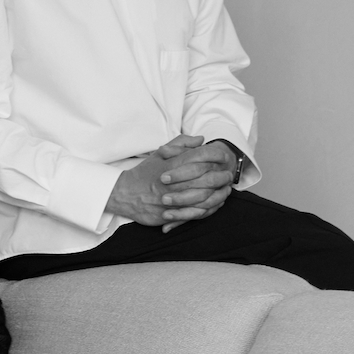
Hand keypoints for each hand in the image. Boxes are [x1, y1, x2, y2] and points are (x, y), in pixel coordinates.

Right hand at [107, 136, 235, 228]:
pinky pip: (194, 212)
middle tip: (228, 175)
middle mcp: (174, 181)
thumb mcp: (159, 153)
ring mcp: (173, 198)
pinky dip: (207, 208)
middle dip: (221, 176)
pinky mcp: (171, 213)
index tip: (224, 157)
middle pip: (206, 177)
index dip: (215, 155)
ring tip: (226, 190)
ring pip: (203, 196)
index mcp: (172, 164)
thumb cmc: (144, 173)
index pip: (200, 156)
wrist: (125, 194)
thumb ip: (180, 143)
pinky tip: (214, 204)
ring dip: (218, 193)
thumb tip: (200, 139)